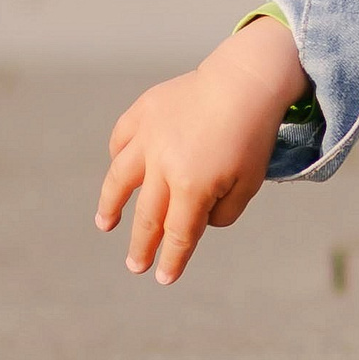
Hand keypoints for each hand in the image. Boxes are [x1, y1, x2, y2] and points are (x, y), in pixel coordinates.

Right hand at [94, 17, 309, 283]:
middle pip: (148, 215)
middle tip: (136, 265)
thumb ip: (223, 211)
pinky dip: (119, 155)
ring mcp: (148, 137)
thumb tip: (197, 222)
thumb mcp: (249, 181)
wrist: (246, 81)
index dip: (171, 259)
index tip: (164, 278)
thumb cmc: (253, 136)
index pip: (178, 233)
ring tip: (105, 224)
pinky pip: (122, 139)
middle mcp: (162, 165)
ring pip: (119, 179)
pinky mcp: (143, 112)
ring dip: (111, 205)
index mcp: (192, 186)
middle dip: (141, 245)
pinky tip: (119, 169)